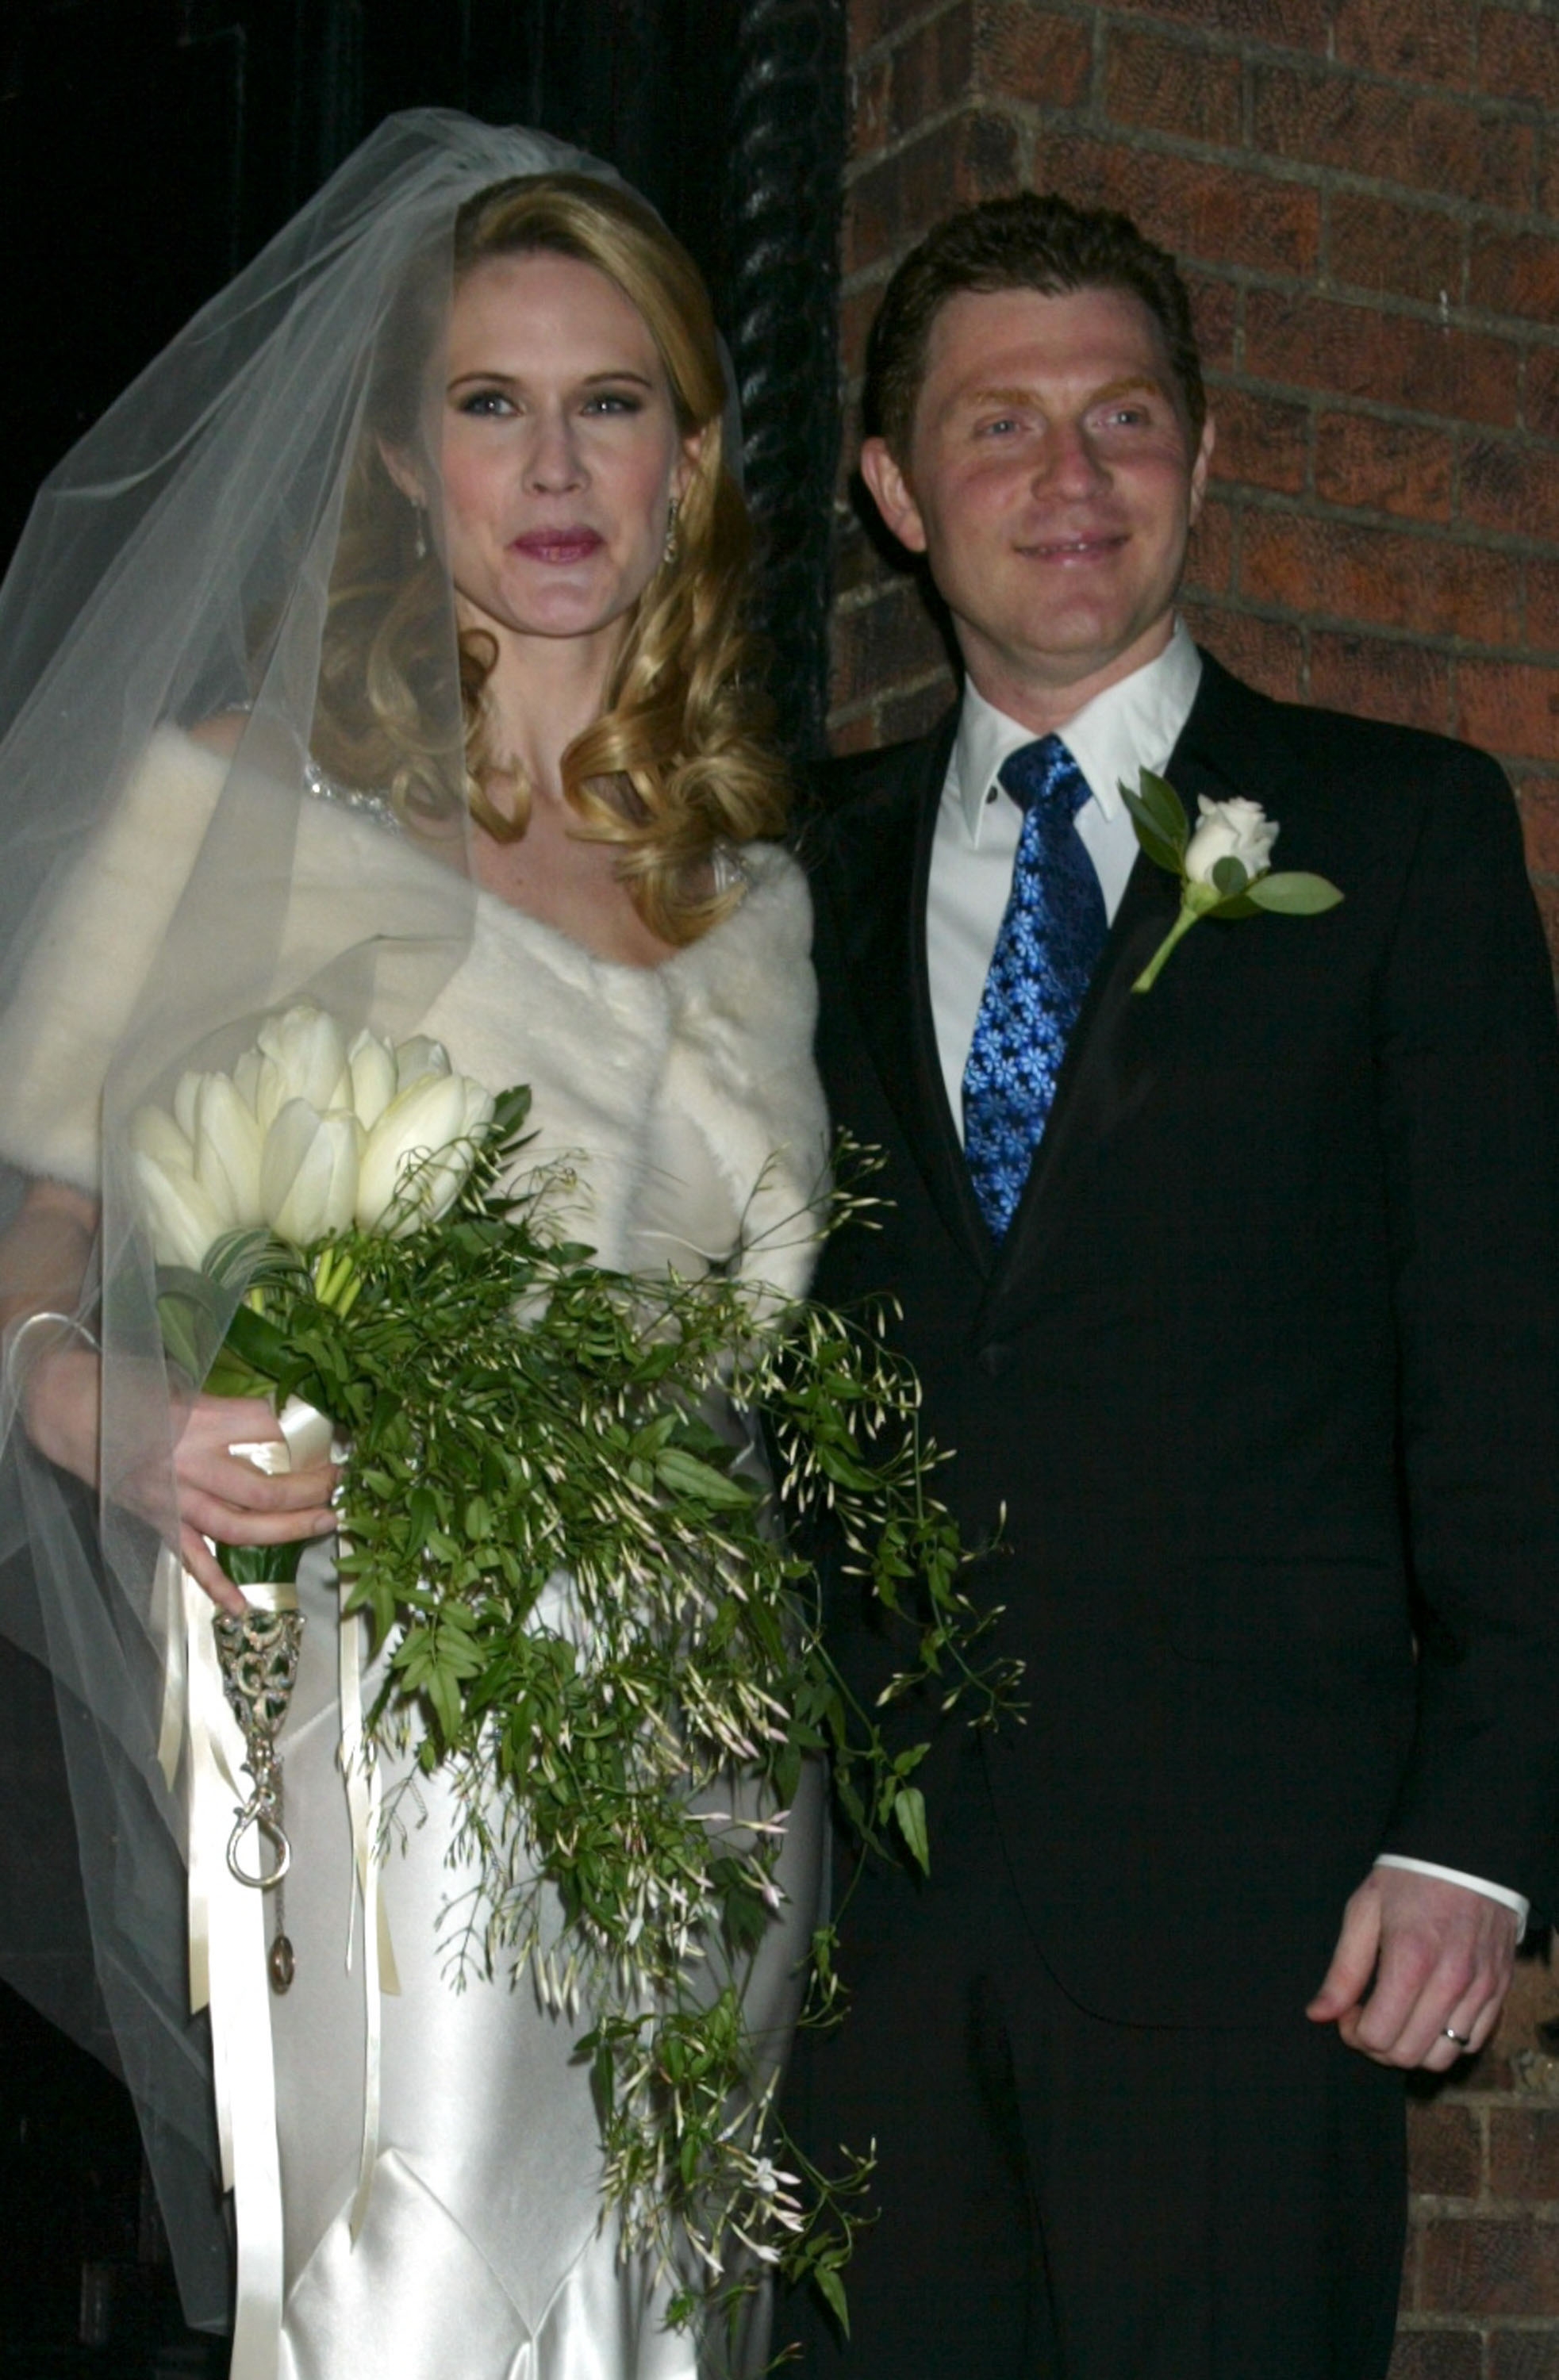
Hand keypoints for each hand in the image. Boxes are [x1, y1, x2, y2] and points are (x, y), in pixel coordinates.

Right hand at [24, 1344, 336, 1617]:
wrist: (74, 1415)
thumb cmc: (136, 1395)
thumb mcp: (190, 1388)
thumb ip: (235, 1411)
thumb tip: (291, 1423)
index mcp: (199, 1420)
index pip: (267, 1426)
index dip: (305, 1431)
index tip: (331, 1434)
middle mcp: (188, 1464)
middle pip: (262, 1488)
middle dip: (309, 1488)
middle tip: (339, 1481)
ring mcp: (174, 1500)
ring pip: (239, 1528)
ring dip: (287, 1531)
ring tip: (325, 1522)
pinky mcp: (159, 1524)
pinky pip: (194, 1562)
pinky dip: (218, 1587)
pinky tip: (245, 1609)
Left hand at [1306, 1868, 1516, 2069]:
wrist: (1467, 1854)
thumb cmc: (1408, 1879)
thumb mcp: (1364, 1910)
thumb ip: (1343, 1969)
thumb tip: (1319, 2015)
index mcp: (1411, 1959)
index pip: (1378, 2035)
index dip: (1353, 2033)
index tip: (1348, 2010)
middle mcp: (1451, 1982)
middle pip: (1408, 2055)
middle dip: (1378, 2046)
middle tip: (1368, 2016)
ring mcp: (1480, 1989)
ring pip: (1443, 2057)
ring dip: (1413, 2048)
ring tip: (1399, 2016)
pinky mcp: (1500, 1990)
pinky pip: (1473, 2042)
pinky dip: (1447, 2040)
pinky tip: (1430, 2012)